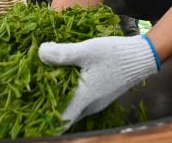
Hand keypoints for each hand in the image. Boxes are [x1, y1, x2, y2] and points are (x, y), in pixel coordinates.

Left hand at [38, 35, 158, 129]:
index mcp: (84, 99)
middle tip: (30, 95)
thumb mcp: (87, 50)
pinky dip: (69, 94)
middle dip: (47, 109)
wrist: (142, 56)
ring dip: (59, 100)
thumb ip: (63, 53)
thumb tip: (40, 53)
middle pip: (64, 115)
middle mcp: (90, 106)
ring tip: (43, 84)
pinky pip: (80, 101)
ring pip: (73, 108)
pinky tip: (63, 79)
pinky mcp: (101, 96)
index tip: (29, 114)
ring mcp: (97, 103)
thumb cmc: (115, 54)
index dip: (44, 120)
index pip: (60, 121)